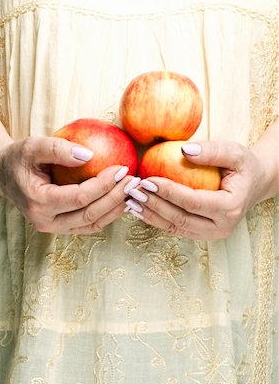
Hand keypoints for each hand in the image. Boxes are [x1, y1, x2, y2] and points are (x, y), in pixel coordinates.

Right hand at [0, 136, 136, 233]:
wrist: (5, 174)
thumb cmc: (19, 158)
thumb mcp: (33, 146)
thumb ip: (58, 149)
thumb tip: (89, 154)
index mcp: (38, 202)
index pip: (79, 198)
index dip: (103, 185)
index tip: (122, 169)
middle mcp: (46, 221)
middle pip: (90, 215)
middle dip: (115, 198)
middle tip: (133, 181)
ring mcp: (54, 227)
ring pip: (92, 225)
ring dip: (115, 210)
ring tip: (133, 192)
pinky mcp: (62, 226)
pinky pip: (89, 224)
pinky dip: (107, 214)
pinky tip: (121, 200)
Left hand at [125, 140, 271, 239]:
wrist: (254, 184)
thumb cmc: (244, 166)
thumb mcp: (234, 152)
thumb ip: (212, 150)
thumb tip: (184, 150)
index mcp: (230, 207)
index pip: (193, 202)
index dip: (168, 192)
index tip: (148, 180)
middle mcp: (221, 227)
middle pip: (180, 218)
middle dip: (153, 205)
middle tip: (133, 190)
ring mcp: (211, 234)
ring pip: (175, 227)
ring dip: (150, 215)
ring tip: (130, 201)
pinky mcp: (202, 234)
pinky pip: (176, 228)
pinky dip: (156, 219)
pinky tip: (140, 209)